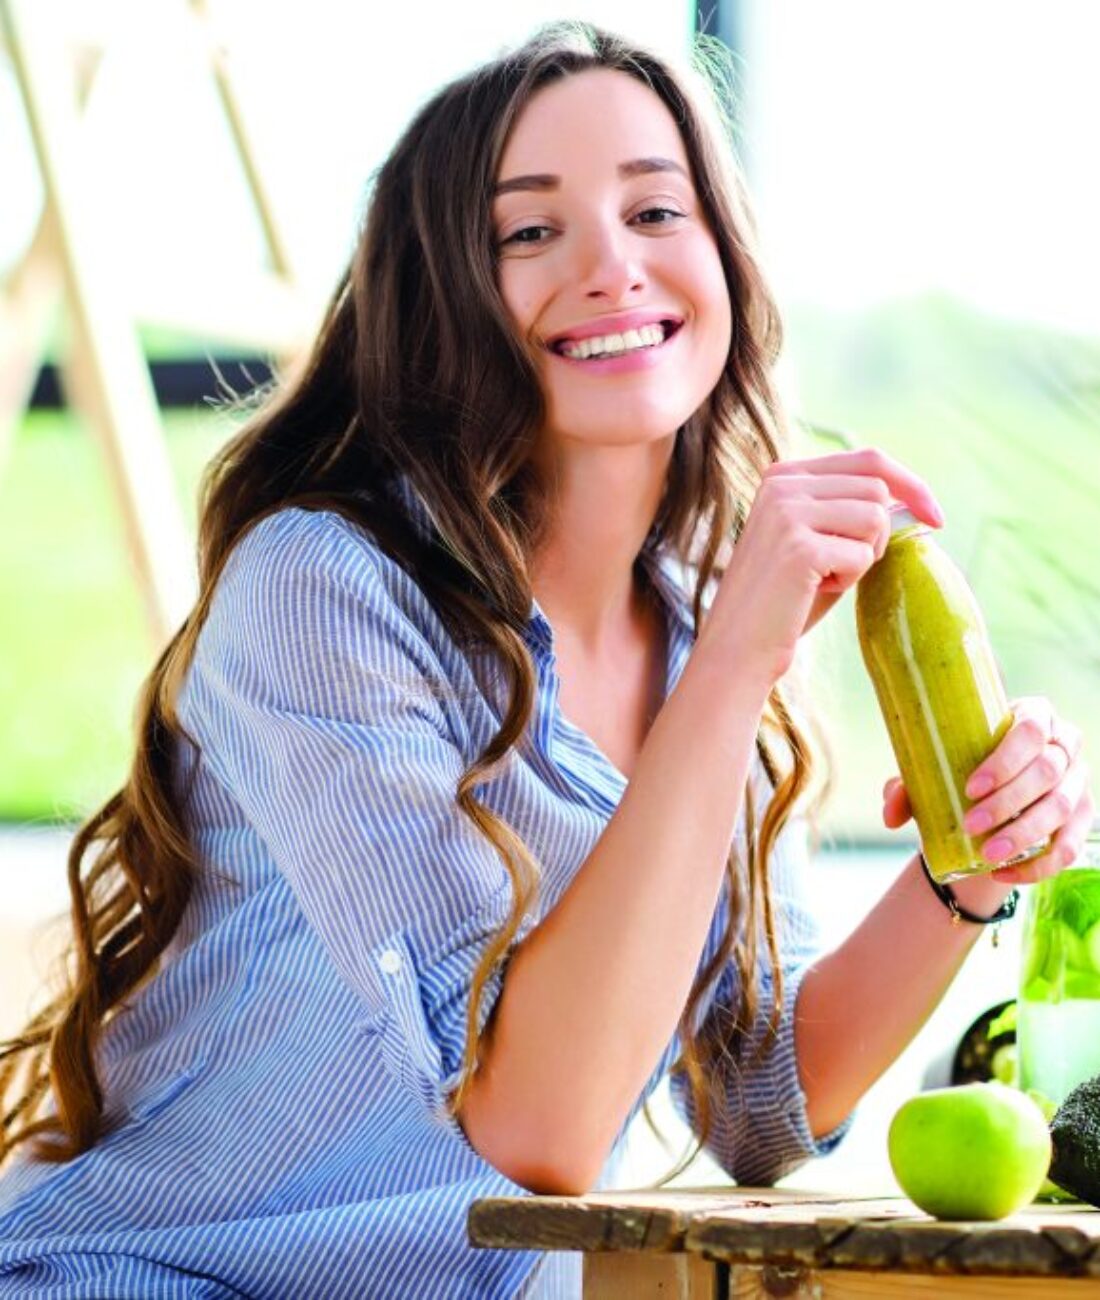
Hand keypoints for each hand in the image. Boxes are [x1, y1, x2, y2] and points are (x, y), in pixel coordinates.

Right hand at [705, 447, 942, 686]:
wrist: (739, 645)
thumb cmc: (784, 600)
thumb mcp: (816, 540)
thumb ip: (850, 510)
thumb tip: (912, 501)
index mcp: (783, 474)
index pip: (869, 460)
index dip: (911, 485)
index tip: (936, 516)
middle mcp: (781, 484)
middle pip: (876, 488)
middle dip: (879, 534)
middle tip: (846, 567)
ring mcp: (787, 512)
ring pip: (875, 517)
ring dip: (863, 556)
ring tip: (826, 576)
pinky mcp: (798, 546)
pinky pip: (862, 554)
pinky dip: (850, 579)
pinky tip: (814, 590)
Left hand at [882, 697, 1093, 883]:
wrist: (990, 792)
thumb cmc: (962, 768)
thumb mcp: (934, 769)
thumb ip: (908, 786)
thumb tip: (890, 815)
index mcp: (1033, 715)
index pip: (1031, 730)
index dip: (1006, 760)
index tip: (971, 787)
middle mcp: (1064, 743)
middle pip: (1047, 771)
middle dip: (1008, 801)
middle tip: (971, 824)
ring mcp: (1078, 781)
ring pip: (1061, 808)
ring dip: (1023, 834)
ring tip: (986, 856)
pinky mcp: (1082, 818)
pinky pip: (1070, 846)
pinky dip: (1038, 865)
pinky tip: (1003, 873)